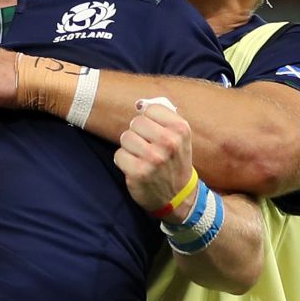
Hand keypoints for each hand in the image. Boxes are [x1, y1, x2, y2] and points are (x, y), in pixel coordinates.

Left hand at [114, 101, 195, 219]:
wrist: (177, 196)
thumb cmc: (175, 162)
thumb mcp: (179, 137)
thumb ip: (163, 117)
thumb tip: (139, 104)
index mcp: (180, 129)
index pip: (150, 109)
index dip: (149, 121)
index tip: (155, 132)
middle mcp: (168, 142)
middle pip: (136, 122)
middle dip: (138, 134)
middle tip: (147, 147)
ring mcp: (153, 158)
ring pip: (125, 137)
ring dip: (130, 148)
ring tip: (142, 158)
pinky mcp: (138, 172)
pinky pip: (119, 155)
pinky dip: (124, 161)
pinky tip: (136, 168)